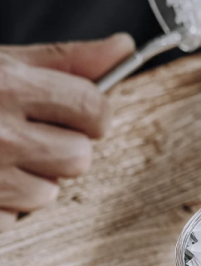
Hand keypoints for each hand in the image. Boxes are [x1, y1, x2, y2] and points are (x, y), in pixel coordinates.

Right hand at [0, 34, 132, 230]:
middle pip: (79, 157)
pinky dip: (2, 204)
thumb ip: (62, 59)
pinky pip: (15, 218)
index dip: (92, 113)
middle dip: (62, 148)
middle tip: (25, 136)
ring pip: (49, 192)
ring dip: (30, 179)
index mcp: (5, 84)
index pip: (93, 107)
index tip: (79, 114)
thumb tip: (123, 47)